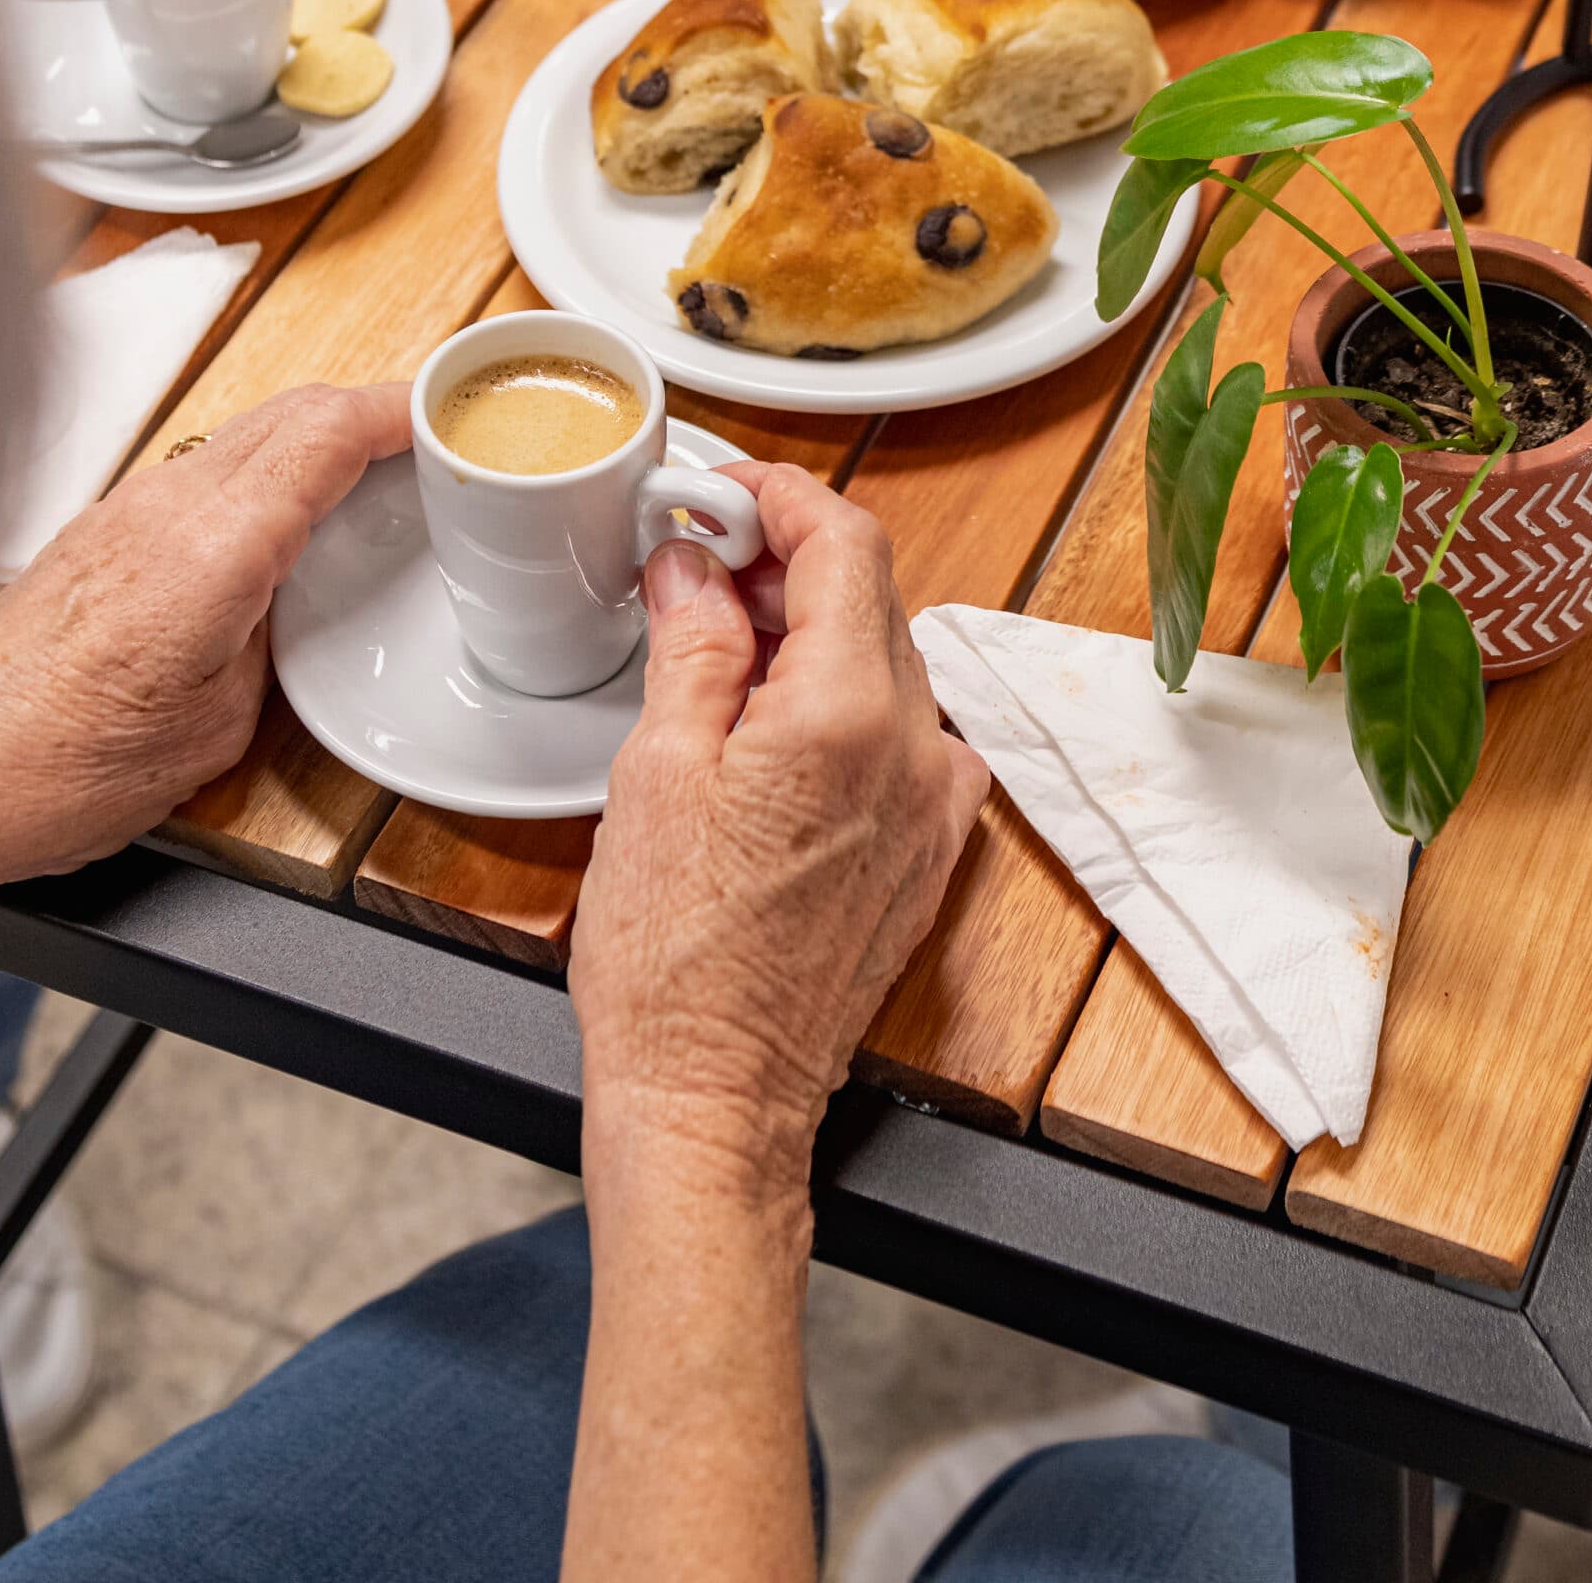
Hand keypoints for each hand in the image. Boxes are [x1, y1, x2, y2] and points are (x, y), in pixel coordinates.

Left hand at [0, 384, 410, 923]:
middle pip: (292, 409)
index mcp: (213, 547)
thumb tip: (301, 609)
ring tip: (369, 473)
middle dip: (371, 408)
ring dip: (315, 434)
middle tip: (432, 436)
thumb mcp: (220, 725)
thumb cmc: (53, 771)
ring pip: (246, 431)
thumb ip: (276, 642)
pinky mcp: (97, 531)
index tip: (451, 411)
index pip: (328, 432)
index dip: (402, 410)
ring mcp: (123, 509)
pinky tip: (280, 517)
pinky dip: (264, 469)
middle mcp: (163, 507)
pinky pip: (203, 469)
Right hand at [569, 463, 988, 1191]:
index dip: (781, 495)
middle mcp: (918, 751)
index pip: (846, 544)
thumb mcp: (656, 770)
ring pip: (883, 663)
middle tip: (696, 560)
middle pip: (870, 599)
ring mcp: (935, 804)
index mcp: (850, 714)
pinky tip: (764, 724)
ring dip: (807, 632)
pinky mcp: (929, 850)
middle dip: (784, 563)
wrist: (714, 1101)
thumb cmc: (674, 963)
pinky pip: (898, 734)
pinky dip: (837, 700)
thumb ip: (692, 642)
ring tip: (715, 647)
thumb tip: (695, 565)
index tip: (724, 489)